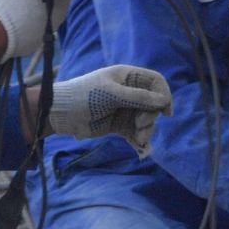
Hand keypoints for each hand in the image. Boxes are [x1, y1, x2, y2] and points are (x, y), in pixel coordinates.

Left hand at [48, 66, 171, 153]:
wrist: (62, 114)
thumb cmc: (84, 96)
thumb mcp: (112, 94)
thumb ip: (138, 97)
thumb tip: (164, 101)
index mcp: (127, 77)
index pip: (155, 82)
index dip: (164, 94)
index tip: (166, 111)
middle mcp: (129, 92)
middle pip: (153, 104)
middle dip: (151, 116)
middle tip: (141, 124)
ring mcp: (125, 109)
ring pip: (146, 120)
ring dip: (146, 131)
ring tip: (139, 140)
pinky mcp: (119, 126)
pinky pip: (135, 133)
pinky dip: (140, 142)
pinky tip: (141, 150)